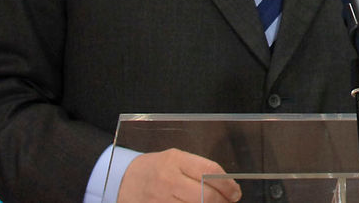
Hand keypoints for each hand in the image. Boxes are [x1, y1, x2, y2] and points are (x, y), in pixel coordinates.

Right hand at [118, 148, 241, 202]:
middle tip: (229, 201)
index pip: (210, 172)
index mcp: (175, 160)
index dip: (227, 184)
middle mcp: (168, 180)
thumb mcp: (174, 159)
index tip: (235, 191)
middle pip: (205, 195)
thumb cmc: (154, 169)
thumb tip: (225, 184)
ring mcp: (160, 199)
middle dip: (223, 201)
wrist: (122, 181)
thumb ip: (198, 169)